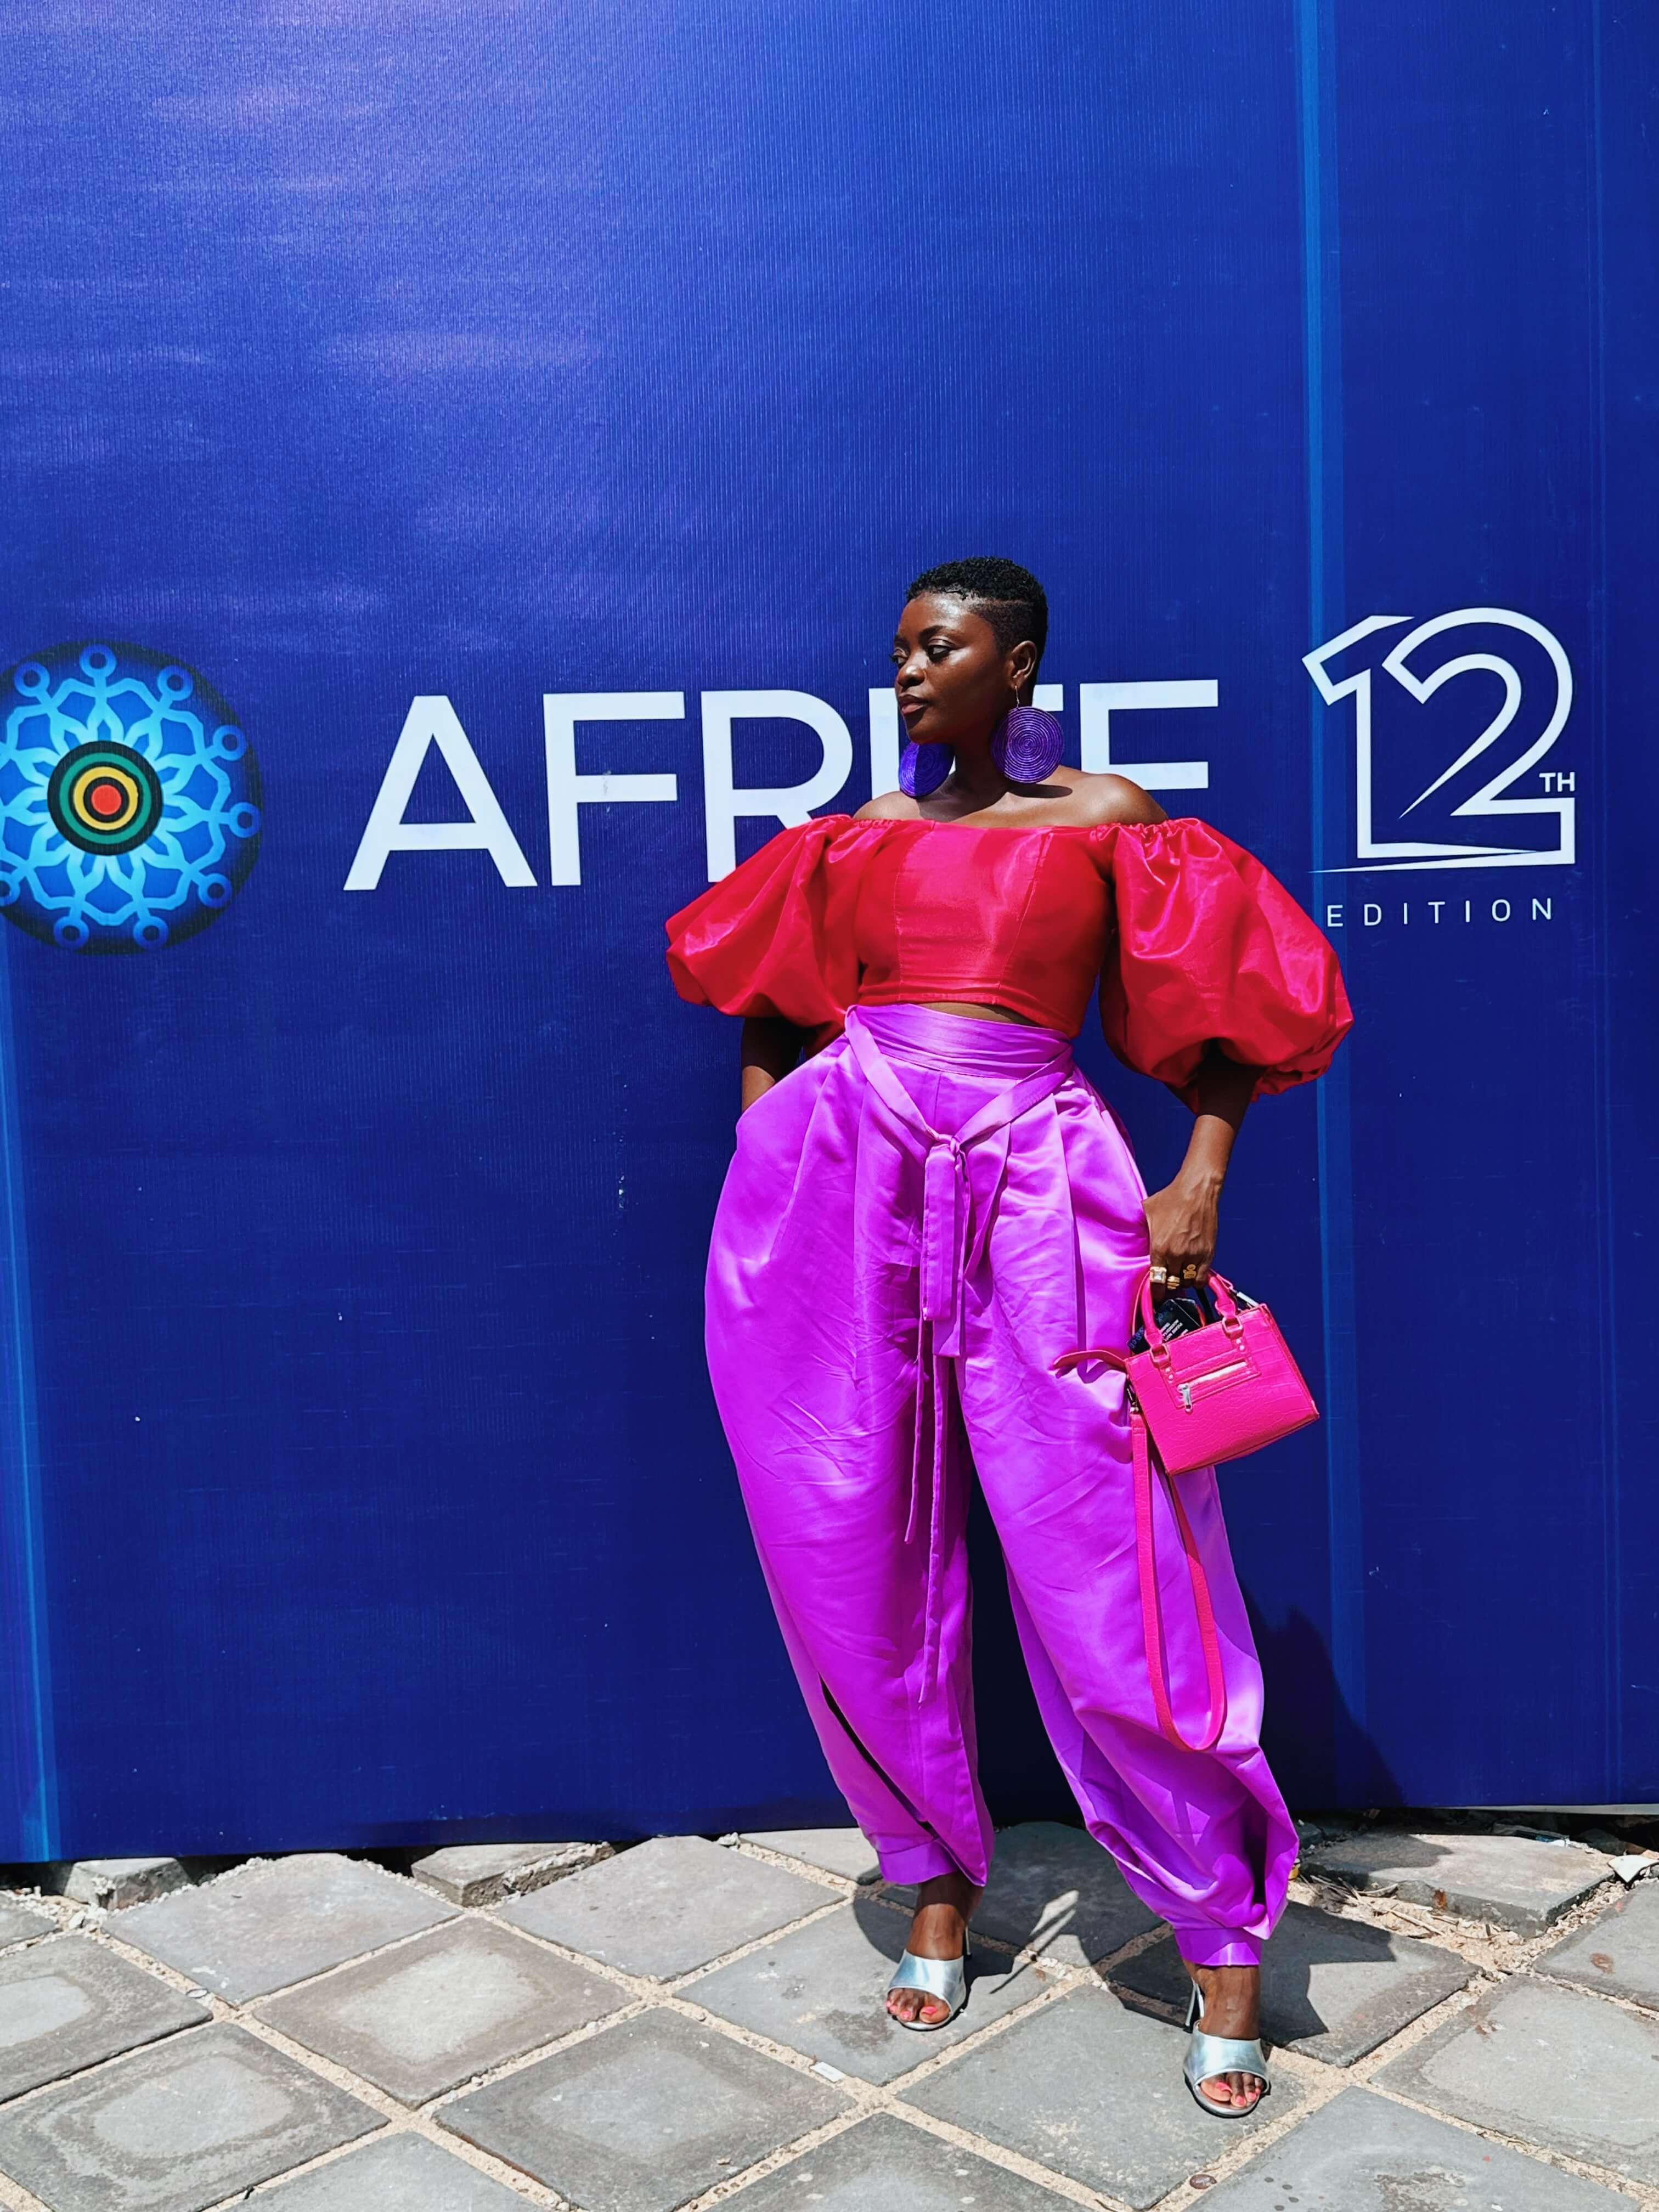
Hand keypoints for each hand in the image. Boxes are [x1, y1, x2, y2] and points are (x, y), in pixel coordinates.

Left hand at [1142, 1171, 1221, 1293]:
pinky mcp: (1208, 1253)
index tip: (1155, 1293)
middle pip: (1171, 1284)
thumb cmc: (1171, 1198)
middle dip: (1168, 1285)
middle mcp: (1177, 1255)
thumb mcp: (1147, 1212)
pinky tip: (1191, 1273)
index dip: (1155, 1291)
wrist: (1197, 1190)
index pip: (1156, 1281)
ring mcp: (1194, 1255)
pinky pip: (1201, 1278)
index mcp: (1159, 1247)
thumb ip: (1140, 1229)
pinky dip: (1196, 1279)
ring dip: (1181, 1282)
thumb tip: (1131, 1236)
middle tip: (1166, 1282)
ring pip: (1186, 1283)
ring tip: (1178, 1275)